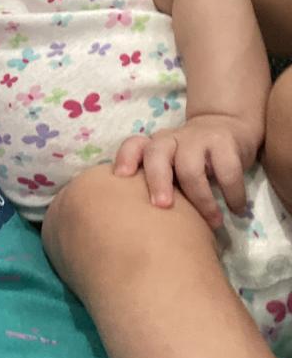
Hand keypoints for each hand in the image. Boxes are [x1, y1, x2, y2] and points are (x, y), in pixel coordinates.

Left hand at [113, 115, 255, 228]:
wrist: (228, 127)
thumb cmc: (193, 160)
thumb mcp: (173, 167)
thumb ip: (157, 186)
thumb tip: (142, 230)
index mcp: (154, 147)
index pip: (134, 146)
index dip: (126, 159)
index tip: (121, 177)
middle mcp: (171, 140)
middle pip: (156, 154)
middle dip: (157, 181)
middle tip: (162, 207)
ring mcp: (197, 138)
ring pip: (191, 168)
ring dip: (202, 200)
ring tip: (213, 223)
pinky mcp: (224, 141)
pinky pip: (227, 171)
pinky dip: (232, 194)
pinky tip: (237, 210)